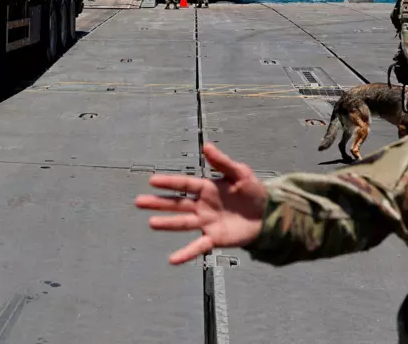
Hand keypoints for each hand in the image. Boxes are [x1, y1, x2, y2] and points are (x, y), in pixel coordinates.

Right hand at [134, 143, 267, 264]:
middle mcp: (202, 206)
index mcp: (207, 188)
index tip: (152, 181)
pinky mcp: (214, 239)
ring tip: (151, 223)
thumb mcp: (241, 173)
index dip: (169, 183)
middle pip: (177, 204)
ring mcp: (206, 223)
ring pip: (183, 223)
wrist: (268, 215)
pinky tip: (172, 260)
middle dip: (158, 203)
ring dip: (167, 224)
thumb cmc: (253, 192)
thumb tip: (207, 146)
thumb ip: (223, 162)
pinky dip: (185, 254)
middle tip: (139, 201)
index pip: (184, 185)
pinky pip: (198, 247)